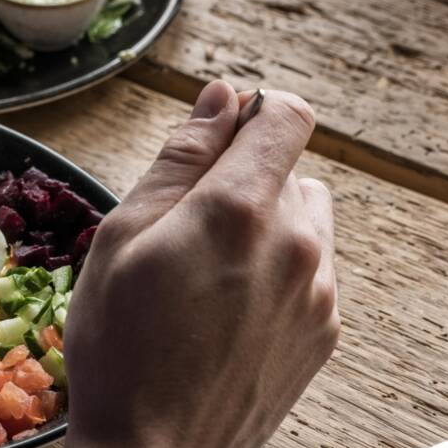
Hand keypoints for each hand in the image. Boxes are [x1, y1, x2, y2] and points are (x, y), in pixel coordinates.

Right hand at [64, 82, 339, 447]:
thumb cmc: (122, 348)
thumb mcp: (124, 235)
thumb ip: (182, 157)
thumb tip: (222, 99)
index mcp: (241, 210)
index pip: (287, 115)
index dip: (250, 112)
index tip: (215, 138)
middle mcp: (298, 245)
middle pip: (290, 168)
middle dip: (243, 178)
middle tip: (185, 228)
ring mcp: (319, 293)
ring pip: (307, 217)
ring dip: (267, 222)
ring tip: (209, 269)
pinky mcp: (325, 331)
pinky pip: (314, 269)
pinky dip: (278, 270)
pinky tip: (227, 307)